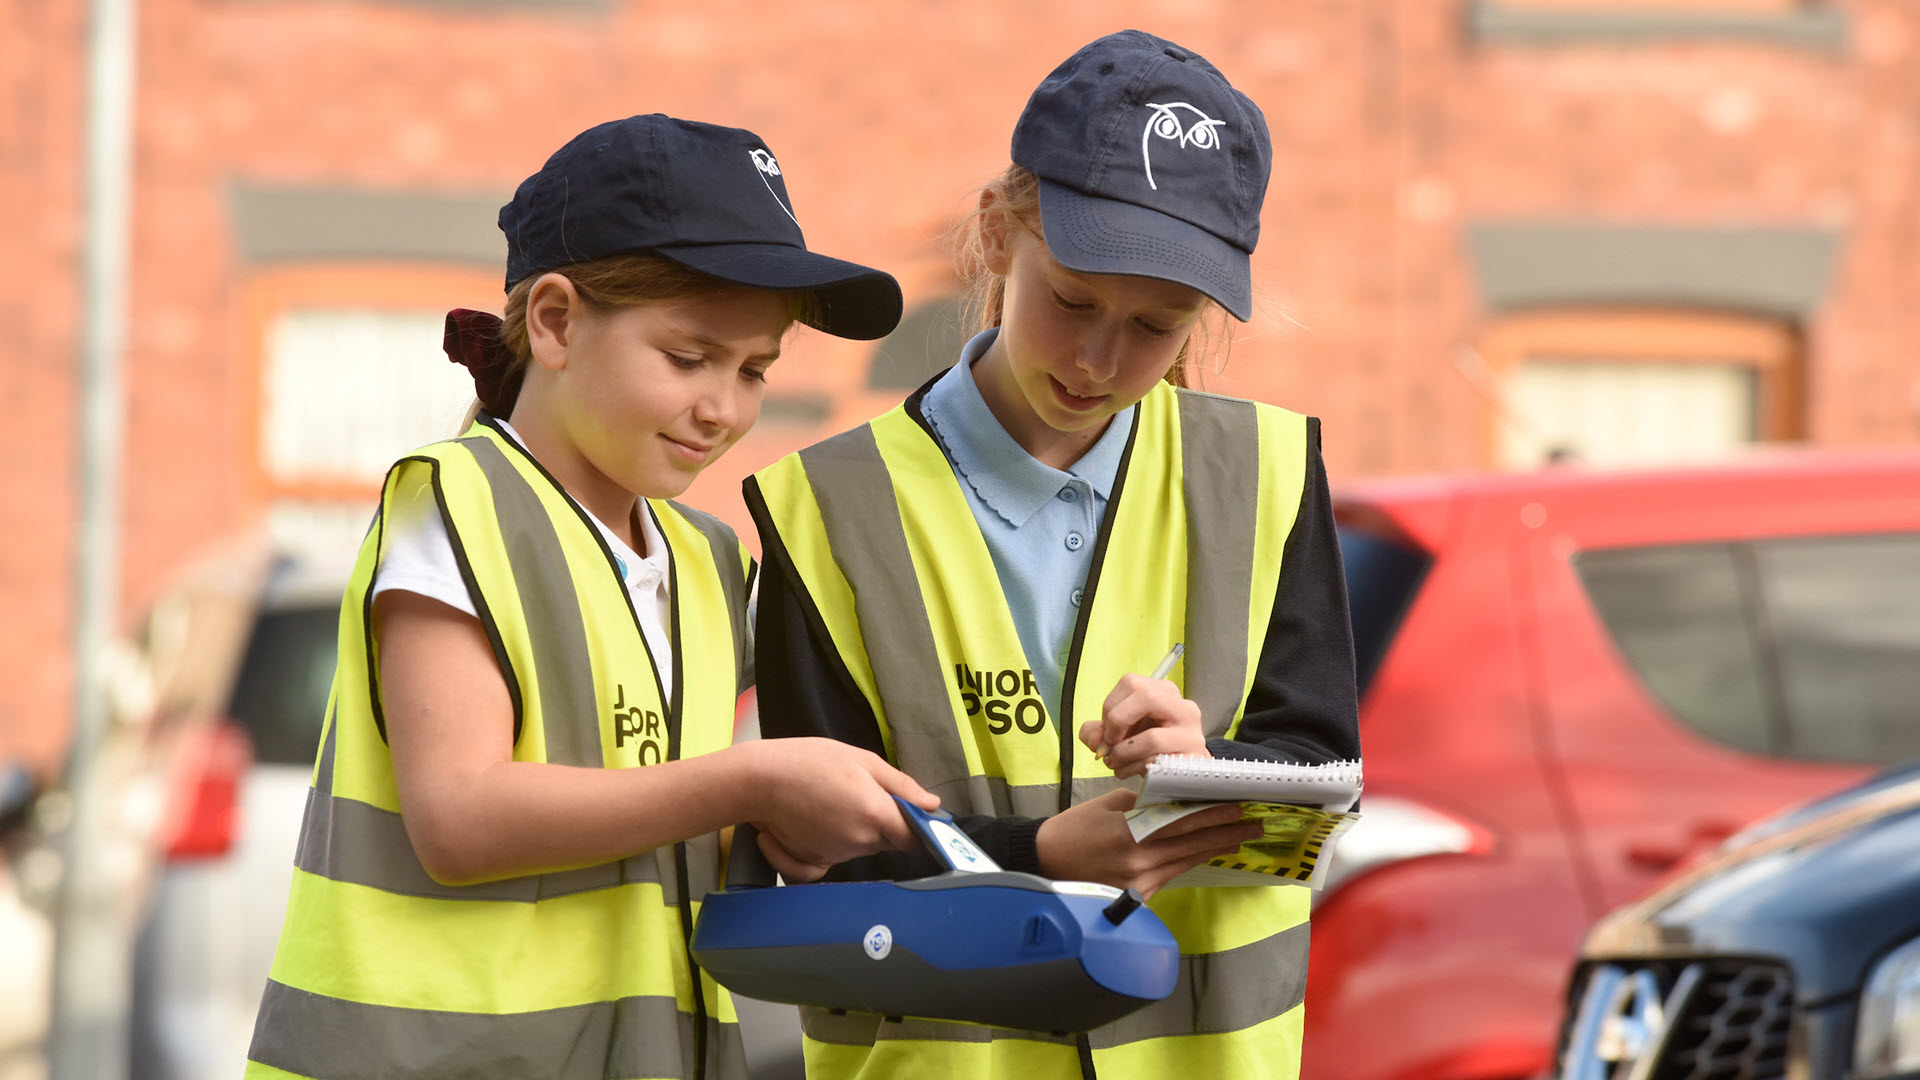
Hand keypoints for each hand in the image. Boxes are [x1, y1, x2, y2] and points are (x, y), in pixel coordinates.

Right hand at [745, 738, 938, 879]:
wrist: (757, 781)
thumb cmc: (807, 762)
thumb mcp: (861, 760)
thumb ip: (900, 786)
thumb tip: (932, 804)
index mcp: (875, 814)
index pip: (916, 838)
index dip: (918, 828)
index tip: (911, 814)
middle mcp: (859, 842)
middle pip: (887, 841)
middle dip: (880, 821)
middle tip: (854, 791)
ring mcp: (837, 856)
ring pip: (860, 847)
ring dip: (853, 829)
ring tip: (827, 800)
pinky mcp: (815, 863)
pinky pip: (833, 860)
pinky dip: (828, 846)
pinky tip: (812, 825)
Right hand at [1034, 788, 1259, 898]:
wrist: (1047, 862)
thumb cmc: (1075, 828)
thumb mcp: (1108, 804)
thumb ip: (1144, 803)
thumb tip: (1175, 799)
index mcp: (1131, 832)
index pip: (1182, 821)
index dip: (1213, 814)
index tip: (1238, 805)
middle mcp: (1140, 860)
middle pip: (1192, 844)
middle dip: (1225, 833)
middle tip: (1253, 824)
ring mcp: (1140, 882)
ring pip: (1186, 861)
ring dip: (1214, 848)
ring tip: (1239, 838)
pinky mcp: (1138, 896)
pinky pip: (1172, 874)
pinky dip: (1190, 861)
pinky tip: (1206, 853)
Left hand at [1079, 673, 1209, 778]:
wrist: (1178, 774)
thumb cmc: (1148, 750)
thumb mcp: (1120, 734)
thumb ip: (1098, 731)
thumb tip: (1094, 739)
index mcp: (1163, 693)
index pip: (1131, 683)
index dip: (1110, 706)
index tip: (1106, 728)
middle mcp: (1182, 708)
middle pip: (1145, 697)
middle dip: (1117, 721)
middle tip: (1109, 743)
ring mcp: (1191, 734)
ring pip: (1152, 737)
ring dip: (1122, 753)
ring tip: (1114, 762)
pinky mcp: (1191, 760)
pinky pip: (1157, 763)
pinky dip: (1133, 768)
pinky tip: (1127, 771)